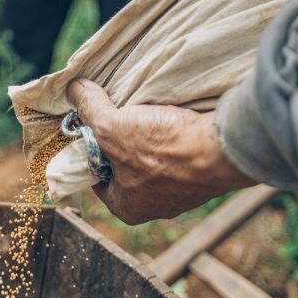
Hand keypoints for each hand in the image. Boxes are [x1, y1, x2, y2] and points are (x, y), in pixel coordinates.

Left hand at [67, 78, 255, 224]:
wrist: (223, 150)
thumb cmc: (163, 150)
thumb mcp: (111, 127)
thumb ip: (90, 109)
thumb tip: (74, 90)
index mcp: (126, 207)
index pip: (95, 176)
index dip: (89, 148)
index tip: (90, 124)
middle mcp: (154, 207)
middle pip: (124, 167)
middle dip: (121, 139)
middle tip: (119, 112)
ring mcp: (182, 194)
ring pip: (154, 160)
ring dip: (150, 136)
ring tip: (148, 112)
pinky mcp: (203, 176)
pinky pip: (180, 155)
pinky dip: (174, 137)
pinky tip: (173, 119)